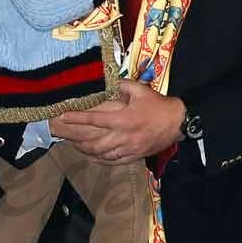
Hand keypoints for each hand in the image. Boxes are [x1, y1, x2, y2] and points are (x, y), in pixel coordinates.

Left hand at [51, 80, 183, 164]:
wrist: (178, 122)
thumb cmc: (158, 105)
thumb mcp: (140, 90)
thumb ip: (121, 85)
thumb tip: (106, 81)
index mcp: (124, 119)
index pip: (95, 120)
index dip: (78, 118)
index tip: (63, 116)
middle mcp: (124, 136)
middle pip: (95, 143)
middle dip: (77, 140)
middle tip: (65, 136)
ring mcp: (130, 149)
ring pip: (103, 155)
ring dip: (87, 151)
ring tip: (76, 146)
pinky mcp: (135, 156)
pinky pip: (114, 162)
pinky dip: (101, 160)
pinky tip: (93, 157)